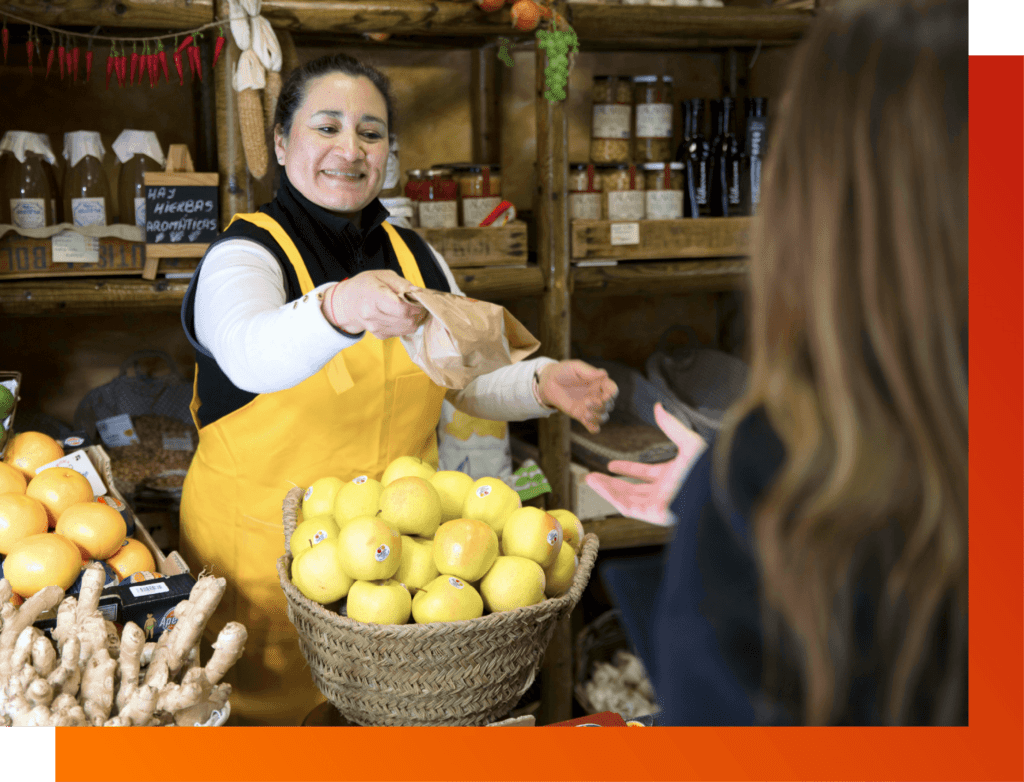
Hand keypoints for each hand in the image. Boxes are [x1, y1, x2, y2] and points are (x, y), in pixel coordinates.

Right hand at [323, 270, 426, 339]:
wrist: (348, 302)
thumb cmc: (366, 286)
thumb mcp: (383, 275)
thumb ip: (402, 284)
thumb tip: (418, 293)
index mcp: (373, 295)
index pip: (401, 308)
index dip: (414, 304)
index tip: (416, 298)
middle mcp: (371, 314)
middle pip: (407, 319)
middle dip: (415, 311)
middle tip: (413, 302)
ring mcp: (375, 327)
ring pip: (407, 327)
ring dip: (412, 318)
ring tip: (405, 307)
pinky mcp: (380, 335)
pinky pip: (402, 332)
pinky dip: (404, 324)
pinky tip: (398, 315)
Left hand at [537, 360, 617, 433]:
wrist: (548, 383)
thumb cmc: (563, 371)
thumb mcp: (574, 367)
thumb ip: (588, 371)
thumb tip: (604, 374)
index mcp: (599, 383)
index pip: (613, 389)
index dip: (612, 393)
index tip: (606, 395)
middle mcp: (597, 396)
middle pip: (609, 405)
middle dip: (601, 406)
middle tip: (587, 402)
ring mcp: (590, 407)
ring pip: (603, 417)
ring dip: (598, 417)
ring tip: (585, 413)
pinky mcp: (581, 416)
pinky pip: (593, 427)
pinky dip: (594, 428)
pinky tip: (586, 422)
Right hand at [584, 403, 706, 525]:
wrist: (716, 489)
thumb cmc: (708, 468)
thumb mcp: (688, 442)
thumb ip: (671, 426)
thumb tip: (658, 407)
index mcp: (673, 477)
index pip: (646, 474)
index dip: (628, 469)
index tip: (611, 465)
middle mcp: (665, 492)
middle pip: (632, 489)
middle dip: (611, 483)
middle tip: (592, 476)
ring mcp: (660, 504)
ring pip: (627, 499)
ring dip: (607, 490)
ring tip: (589, 479)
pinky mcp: (655, 514)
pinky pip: (629, 507)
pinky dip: (613, 497)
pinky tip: (601, 486)